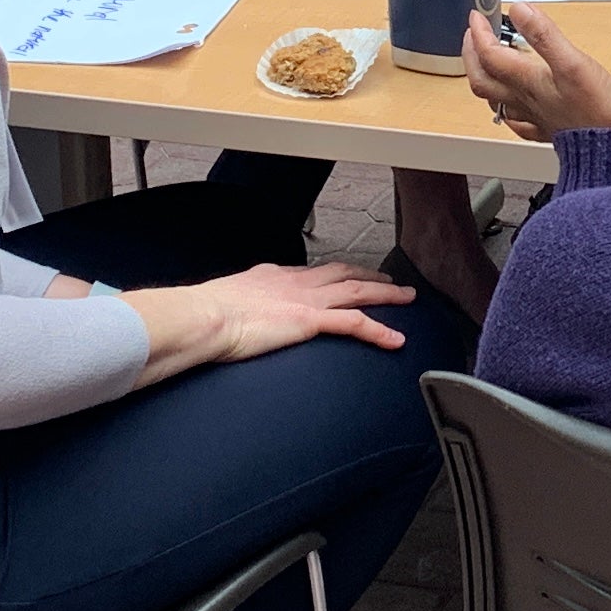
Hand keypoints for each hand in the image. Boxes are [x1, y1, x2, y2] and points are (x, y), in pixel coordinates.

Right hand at [192, 261, 415, 359]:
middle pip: (344, 273)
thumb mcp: (226, 300)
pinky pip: (354, 323)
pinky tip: (396, 339)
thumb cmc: (207, 314)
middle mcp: (294, 282)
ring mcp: (305, 299)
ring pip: (357, 291)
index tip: (348, 277)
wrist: (204, 316)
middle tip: (390, 282)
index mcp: (274, 276)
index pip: (314, 272)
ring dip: (386, 294)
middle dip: (370, 276)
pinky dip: (379, 330)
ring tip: (407, 298)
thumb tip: (236, 313)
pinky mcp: (309, 319)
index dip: (337, 274)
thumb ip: (241, 303)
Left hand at [464, 0, 610, 141]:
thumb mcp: (573, 62)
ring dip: (485, 78)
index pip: (489, 54)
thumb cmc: (596, 109)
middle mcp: (524, 100)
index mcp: (527, 81)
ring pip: (495, 100)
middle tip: (472, 36)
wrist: (609, 149)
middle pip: (482, 79)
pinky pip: (516, 121)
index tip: (477, 16)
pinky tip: (512, 104)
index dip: (479, 33)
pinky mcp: (546, 129)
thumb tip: (520, 10)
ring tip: (487, 62)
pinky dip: (507, 107)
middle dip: (471, 55)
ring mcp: (533, 117)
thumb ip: (545, 35)